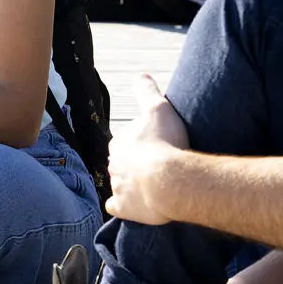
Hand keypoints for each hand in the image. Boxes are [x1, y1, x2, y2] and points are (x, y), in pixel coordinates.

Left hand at [104, 74, 188, 224]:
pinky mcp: (123, 208)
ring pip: (119, 184)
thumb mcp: (158, 107)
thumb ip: (147, 90)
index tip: (153, 145)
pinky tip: (132, 204)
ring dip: (130, 184)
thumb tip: (141, 75)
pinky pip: (116, 207)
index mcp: (119, 143)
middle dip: (133, 164)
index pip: (123, 142)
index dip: (138, 143)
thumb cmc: (165, 142)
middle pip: (121, 163)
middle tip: (155, 165)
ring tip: (150, 185)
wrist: (169, 180)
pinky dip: (122, 206)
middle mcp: (113, 165)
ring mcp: (117, 187)